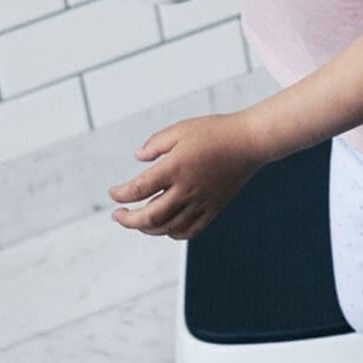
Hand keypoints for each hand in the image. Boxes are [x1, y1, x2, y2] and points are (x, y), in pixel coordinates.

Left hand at [108, 114, 263, 239]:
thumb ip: (155, 144)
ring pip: (167, 228)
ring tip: (137, 222)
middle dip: (128, 220)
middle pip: (149, 217)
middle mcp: (186, 190)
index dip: (121, 194)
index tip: (113, 193)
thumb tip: (138, 158)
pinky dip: (171, 233)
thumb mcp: (180, 129)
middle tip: (118, 216)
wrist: (249, 142)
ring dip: (147, 228)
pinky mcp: (213, 209)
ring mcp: (200, 203)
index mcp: (175, 168)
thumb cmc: (215, 132)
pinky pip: (188, 231)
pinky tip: (164, 227)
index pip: (138, 189)